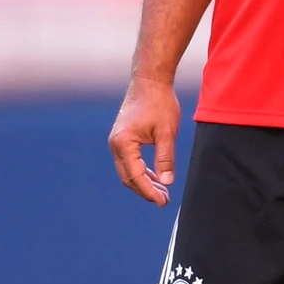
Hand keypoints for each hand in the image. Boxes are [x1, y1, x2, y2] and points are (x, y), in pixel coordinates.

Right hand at [108, 75, 179, 205]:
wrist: (150, 81)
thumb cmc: (159, 103)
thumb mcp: (166, 132)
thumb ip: (165, 157)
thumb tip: (167, 182)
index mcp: (123, 144)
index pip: (136, 176)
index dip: (149, 191)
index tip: (163, 201)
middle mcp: (115, 144)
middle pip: (128, 177)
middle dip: (146, 190)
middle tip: (164, 200)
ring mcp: (117, 141)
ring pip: (128, 170)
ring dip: (144, 182)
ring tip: (162, 192)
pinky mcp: (122, 138)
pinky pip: (130, 161)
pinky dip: (141, 171)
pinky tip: (155, 177)